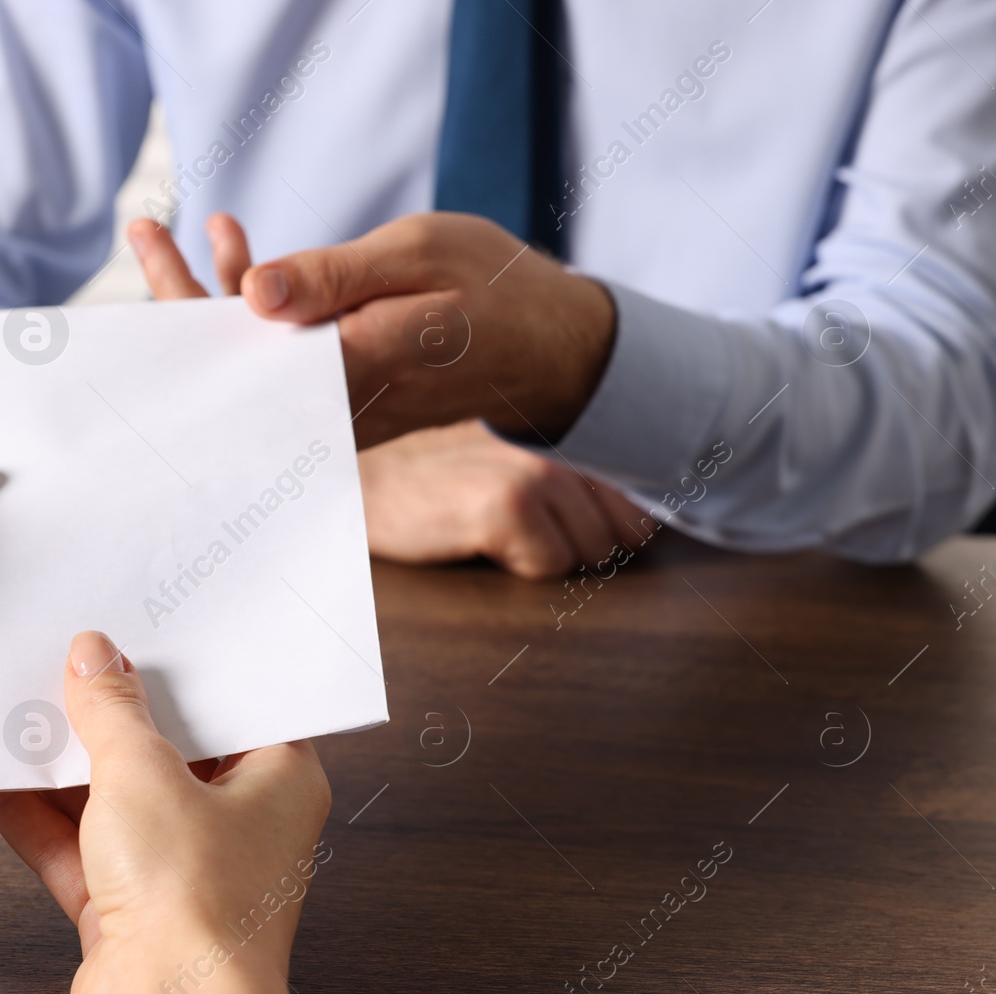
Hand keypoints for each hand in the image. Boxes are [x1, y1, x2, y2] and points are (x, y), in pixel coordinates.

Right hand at [0, 631, 330, 993]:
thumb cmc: (202, 912)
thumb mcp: (145, 775)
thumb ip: (114, 712)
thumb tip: (97, 663)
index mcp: (280, 781)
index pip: (234, 704)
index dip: (185, 670)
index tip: (139, 638)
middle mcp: (240, 826)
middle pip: (169, 750)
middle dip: (114, 716)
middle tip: (71, 670)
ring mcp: (185, 870)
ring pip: (119, 800)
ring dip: (68, 766)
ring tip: (21, 714)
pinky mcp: (134, 910)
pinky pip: (81, 848)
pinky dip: (41, 818)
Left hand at [128, 215, 642, 578]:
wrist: (547, 353)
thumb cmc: (494, 291)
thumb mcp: (421, 257)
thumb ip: (334, 278)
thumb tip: (249, 293)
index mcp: (350, 365)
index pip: (243, 350)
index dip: (186, 307)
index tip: (145, 255)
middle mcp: (335, 403)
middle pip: (233, 361)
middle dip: (180, 297)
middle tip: (144, 230)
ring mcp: (340, 412)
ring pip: (254, 363)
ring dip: (215, 300)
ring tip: (197, 229)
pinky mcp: (346, 408)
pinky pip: (283, 367)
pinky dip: (258, 317)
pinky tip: (245, 264)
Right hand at [360, 420, 651, 578]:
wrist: (354, 479)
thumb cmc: (430, 478)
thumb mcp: (508, 457)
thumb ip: (570, 469)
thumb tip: (642, 521)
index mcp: (566, 423)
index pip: (641, 496)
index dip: (612, 527)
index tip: (568, 525)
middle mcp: (559, 438)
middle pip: (628, 531)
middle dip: (584, 546)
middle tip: (521, 529)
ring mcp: (535, 469)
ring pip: (593, 551)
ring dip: (549, 557)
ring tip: (494, 529)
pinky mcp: (505, 505)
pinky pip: (551, 566)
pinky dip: (519, 568)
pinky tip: (475, 539)